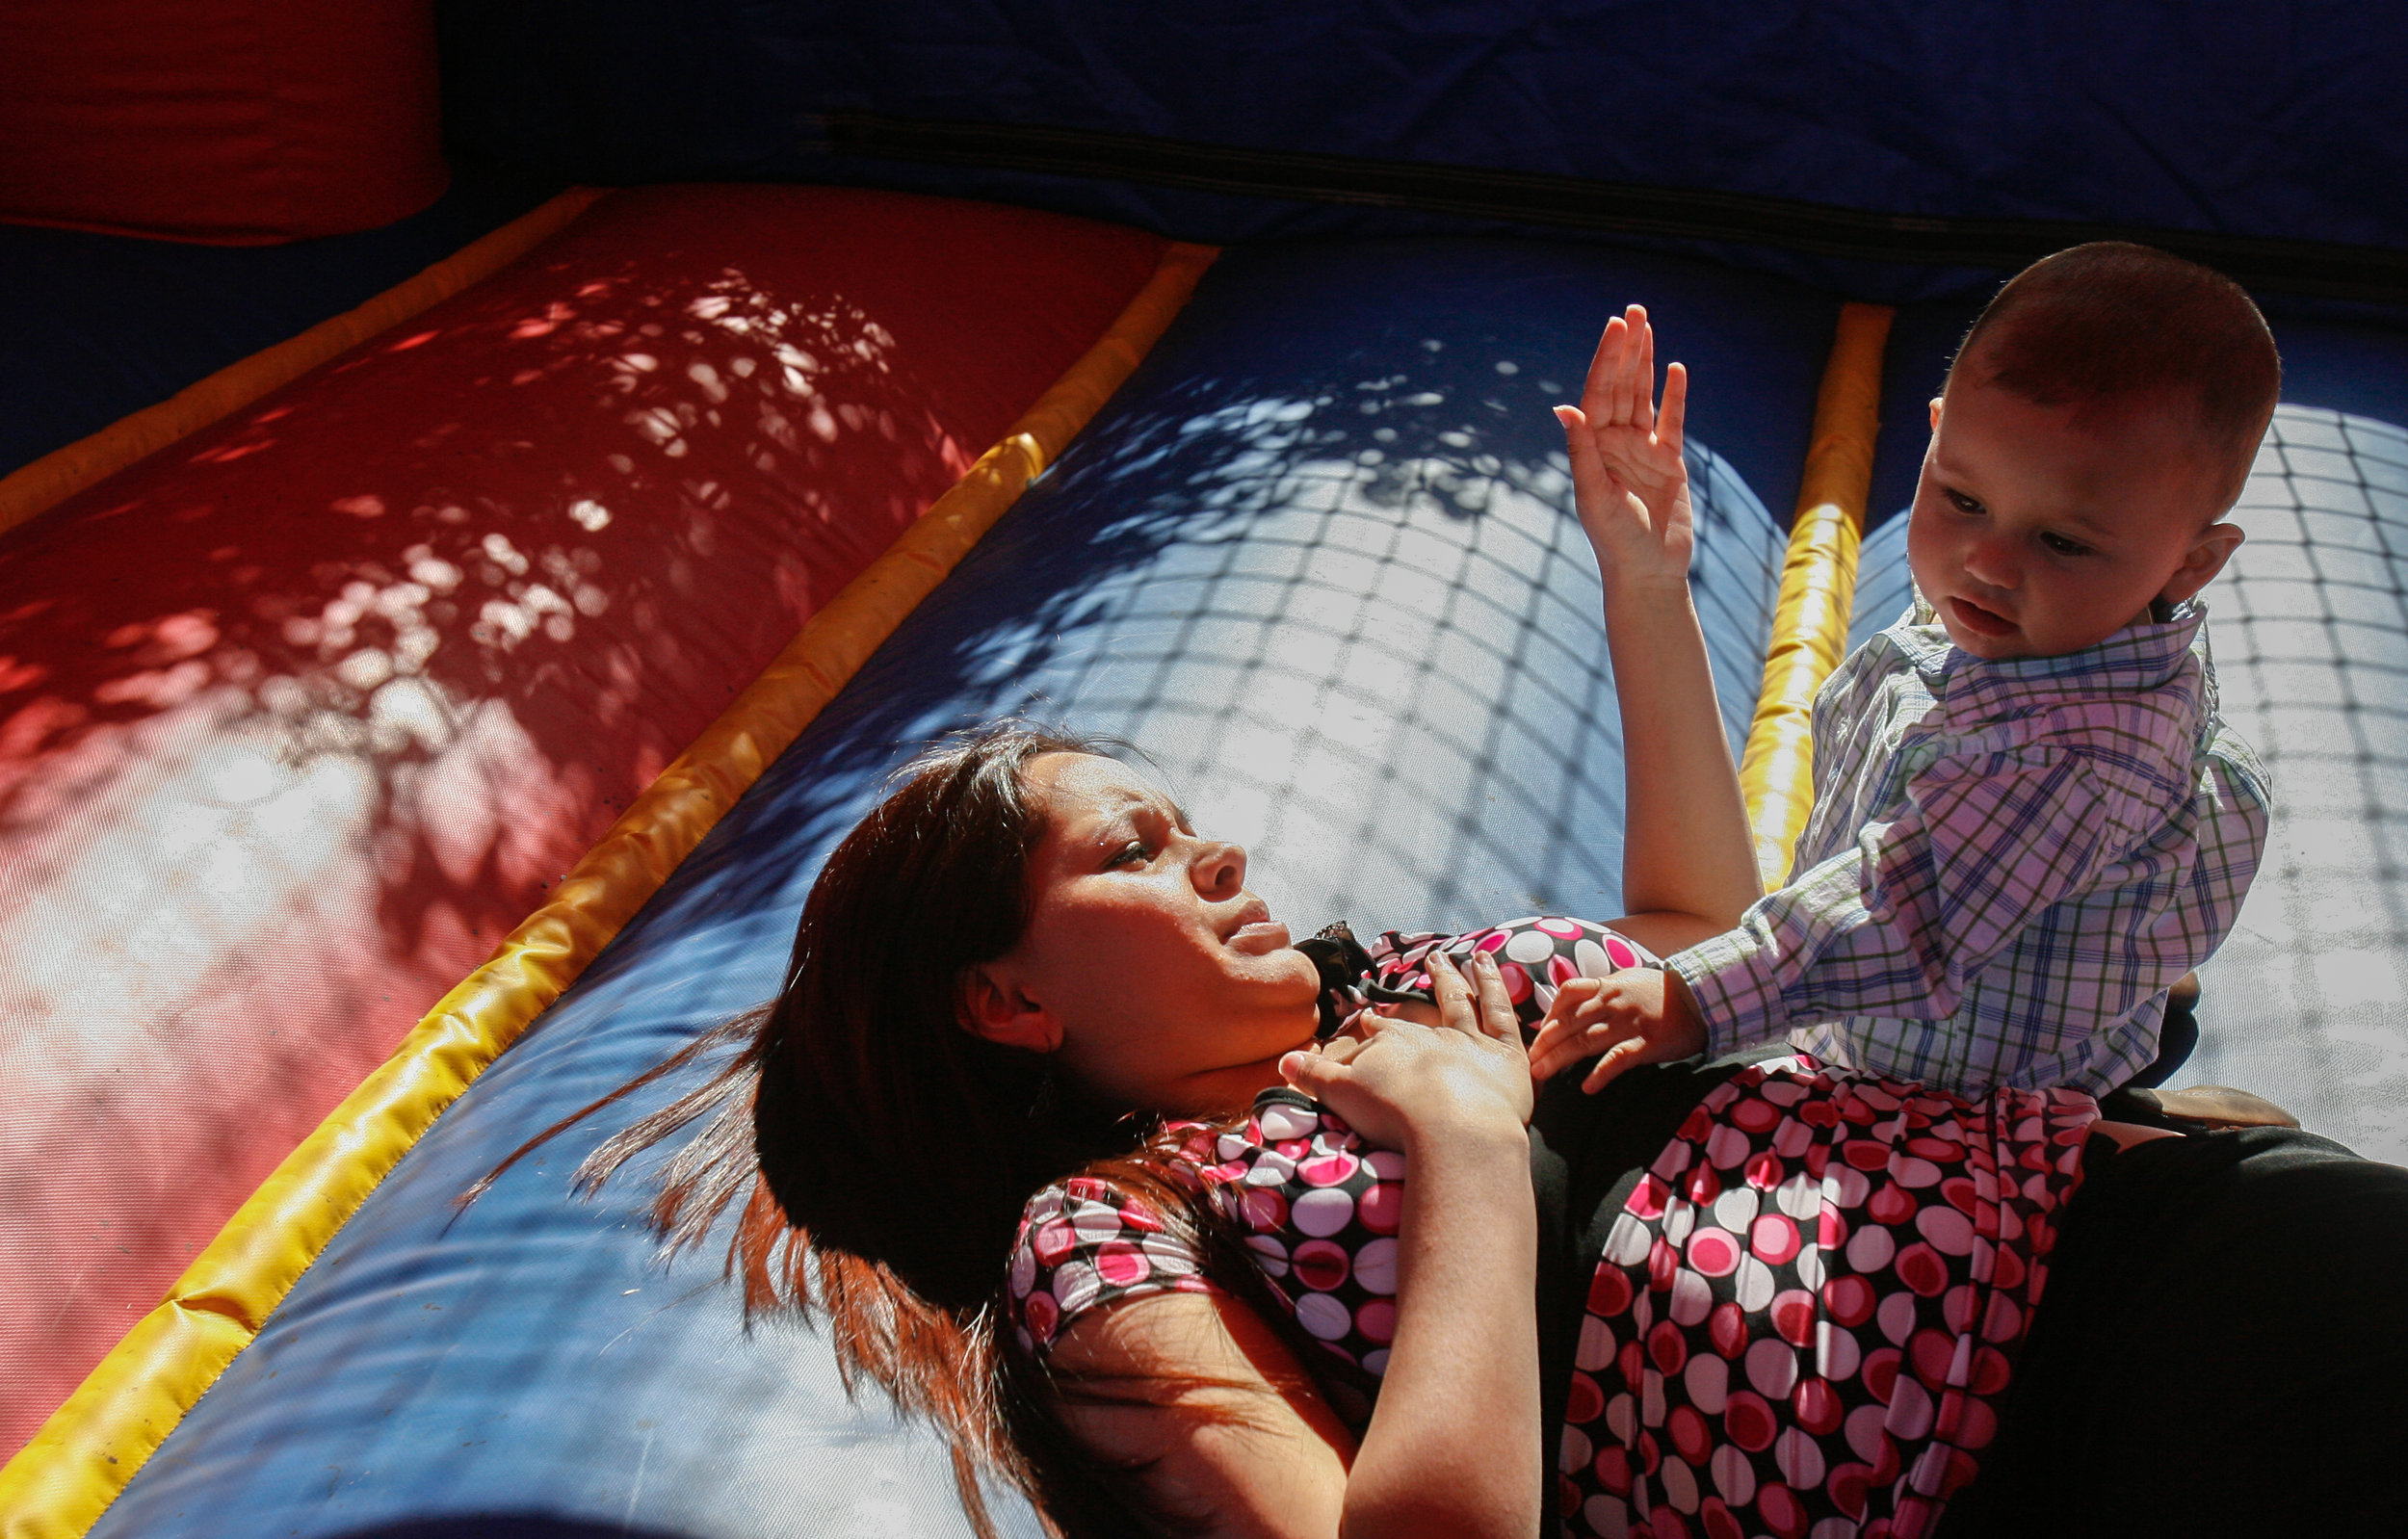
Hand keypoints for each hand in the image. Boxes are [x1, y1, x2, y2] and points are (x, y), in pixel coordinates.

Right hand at [1280, 953, 1532, 1148]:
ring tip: (1446, 958)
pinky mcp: (1504, 1052)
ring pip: (1459, 1000)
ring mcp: (1469, 1040)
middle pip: (1417, 1015)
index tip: (1369, 1020)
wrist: (1455, 1128)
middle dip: (1412, 999)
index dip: (1373, 1029)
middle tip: (1416, 968)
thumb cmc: (1396, 1115)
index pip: (1378, 1035)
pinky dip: (1495, 985)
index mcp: (1390, 1046)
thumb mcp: (1343, 1095)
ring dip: (1450, 978)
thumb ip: (1315, 1076)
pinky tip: (1489, 964)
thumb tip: (1284, 1060)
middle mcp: (1428, 1035)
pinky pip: (1500, 1010)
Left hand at [1525, 965, 1705, 1092]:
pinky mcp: (1647, 1043)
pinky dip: (1601, 1074)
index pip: (1567, 995)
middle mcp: (1613, 1003)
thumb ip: (1602, 990)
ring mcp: (1629, 1023)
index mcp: (1607, 986)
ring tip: (1542, 1074)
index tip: (1536, 1035)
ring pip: (1586, 1041)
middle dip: (1544, 1042)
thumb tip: (1574, 1005)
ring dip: (1561, 1058)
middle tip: (1527, 1061)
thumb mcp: (1629, 980)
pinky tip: (1587, 1087)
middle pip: (1569, 1022)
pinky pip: (1618, 1059)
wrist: (1703, 996)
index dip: (1549, 1016)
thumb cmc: (1663, 991)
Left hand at [1553, 304, 1692, 594]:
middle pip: (1621, 386)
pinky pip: (1673, 421)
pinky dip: (1675, 396)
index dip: (1607, 359)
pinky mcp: (1669, 462)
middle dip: (1626, 349)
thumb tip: (1566, 409)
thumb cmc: (1614, 541)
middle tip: (1633, 311)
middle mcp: (1615, 443)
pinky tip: (1676, 369)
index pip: (1599, 393)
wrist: (1648, 573)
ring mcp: (1643, 451)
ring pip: (1644, 396)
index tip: (1616, 328)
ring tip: (1648, 326)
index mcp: (1593, 447)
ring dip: (1646, 362)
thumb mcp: (1594, 497)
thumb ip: (1582, 452)